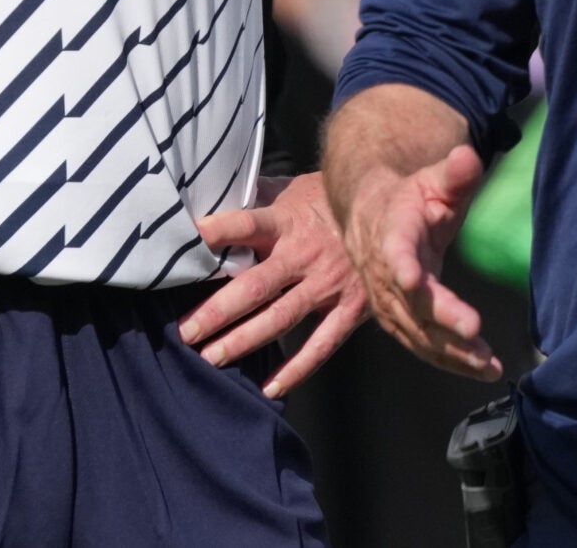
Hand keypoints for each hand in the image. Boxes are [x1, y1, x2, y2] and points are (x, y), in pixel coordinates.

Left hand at [179, 173, 369, 398]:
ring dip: (244, 341)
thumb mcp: (292, 190)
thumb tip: (209, 203)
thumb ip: (255, 200)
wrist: (389, 210)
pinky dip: (296, 369)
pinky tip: (268, 387)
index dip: (220, 230)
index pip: (248, 224)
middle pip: (256, 285)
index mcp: (287, 222)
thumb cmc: (328, 201)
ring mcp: (328, 284)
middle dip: (218, 311)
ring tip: (211, 358)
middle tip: (186, 332)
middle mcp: (305, 254)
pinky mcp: (351, 308)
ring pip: (280, 318)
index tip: (190, 239)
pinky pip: (321, 345)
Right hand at [336, 145, 499, 380]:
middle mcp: (385, 273)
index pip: (395, 250)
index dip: (402, 266)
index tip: (412, 279)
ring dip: (451, 352)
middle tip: (475, 334)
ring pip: (417, 332)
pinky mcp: (397, 320)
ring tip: (488, 365)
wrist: (371, 220)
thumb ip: (454, 173)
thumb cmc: (409, 200)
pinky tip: (479, 370)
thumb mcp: (432, 180)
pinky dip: (448, 360)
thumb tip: (468, 155)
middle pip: (411, 302)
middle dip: (442, 321)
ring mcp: (388, 301)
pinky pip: (421, 344)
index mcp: (392, 233)